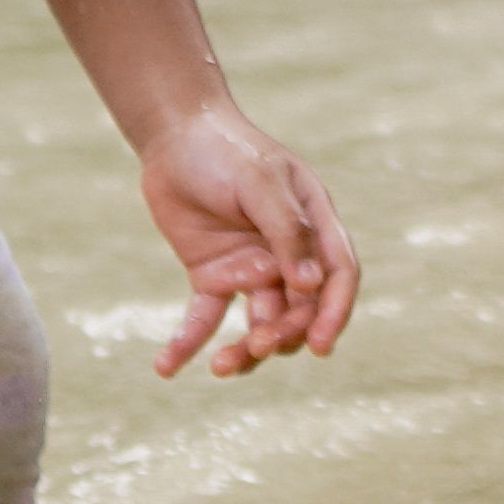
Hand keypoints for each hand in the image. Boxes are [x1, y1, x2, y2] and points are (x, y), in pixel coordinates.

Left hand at [139, 102, 361, 376]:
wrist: (175, 135)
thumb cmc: (227, 150)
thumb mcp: (260, 183)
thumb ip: (288, 231)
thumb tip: (311, 285)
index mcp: (315, 225)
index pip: (337, 276)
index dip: (333, 312)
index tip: (318, 346)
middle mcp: (288, 253)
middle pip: (299, 307)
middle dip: (283, 331)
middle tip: (258, 344)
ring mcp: (250, 268)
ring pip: (258, 322)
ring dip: (246, 349)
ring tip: (222, 366)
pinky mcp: (212, 276)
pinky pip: (204, 318)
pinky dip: (187, 343)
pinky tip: (166, 367)